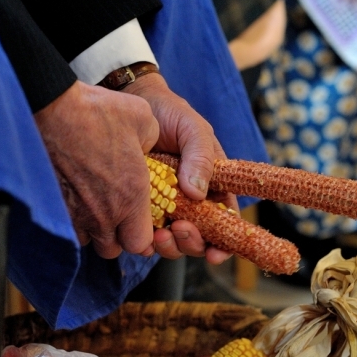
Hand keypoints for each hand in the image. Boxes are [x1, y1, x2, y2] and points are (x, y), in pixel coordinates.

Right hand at [34, 80, 159, 258]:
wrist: (52, 108)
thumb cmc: (99, 112)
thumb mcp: (145, 120)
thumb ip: (153, 144)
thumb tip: (149, 150)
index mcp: (131, 198)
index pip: (140, 244)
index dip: (143, 236)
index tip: (141, 220)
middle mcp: (103, 214)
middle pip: (112, 250)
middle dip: (118, 238)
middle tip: (119, 216)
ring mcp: (75, 213)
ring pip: (87, 241)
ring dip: (94, 230)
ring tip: (96, 207)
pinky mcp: (53, 206)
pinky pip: (66, 227)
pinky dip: (73, 221)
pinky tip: (76, 200)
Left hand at [123, 72, 237, 263]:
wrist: (131, 103)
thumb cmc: (169, 113)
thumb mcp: (192, 128)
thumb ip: (202, 157)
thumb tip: (198, 194)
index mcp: (213, 186)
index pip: (226, 222)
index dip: (224, 244)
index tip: (215, 253)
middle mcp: (191, 202)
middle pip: (200, 239)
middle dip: (192, 243)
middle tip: (179, 229)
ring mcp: (165, 208)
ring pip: (174, 243)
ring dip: (170, 247)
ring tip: (160, 234)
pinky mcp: (141, 210)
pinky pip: (146, 235)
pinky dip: (147, 242)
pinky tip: (142, 234)